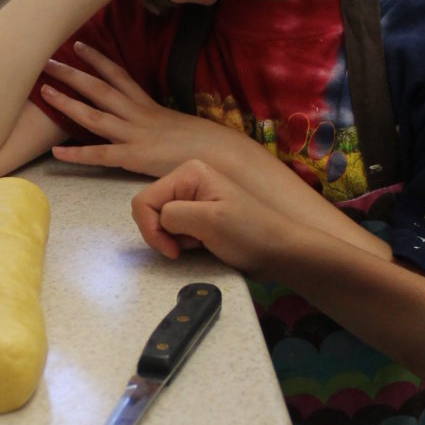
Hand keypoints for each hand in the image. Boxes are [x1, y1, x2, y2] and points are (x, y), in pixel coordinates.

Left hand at [43, 42, 206, 176]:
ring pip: (94, 115)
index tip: (78, 45)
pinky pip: (100, 155)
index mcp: (146, 104)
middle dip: (72, 73)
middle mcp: (136, 114)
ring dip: (67, 103)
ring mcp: (134, 135)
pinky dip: (76, 154)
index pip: (118, 75)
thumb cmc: (201, 142)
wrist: (218, 154)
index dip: (97, 59)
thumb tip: (144, 121)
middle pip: (99, 88)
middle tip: (46, 61)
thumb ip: (154, 119)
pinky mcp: (133, 157)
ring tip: (44, 92)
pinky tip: (56, 151)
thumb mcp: (174, 123)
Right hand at [131, 158, 270, 270]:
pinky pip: (175, 228)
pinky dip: (183, 241)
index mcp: (188, 172)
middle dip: (162, 233)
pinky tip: (203, 244)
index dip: (150, 228)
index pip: (143, 200)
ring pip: (161, 221)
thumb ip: (173, 215)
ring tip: (201, 243)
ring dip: (174, 238)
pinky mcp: (199, 215)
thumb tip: (158, 221)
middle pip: (150, 209)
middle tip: (187, 246)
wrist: (280, 251)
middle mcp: (188, 180)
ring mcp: (194, 198)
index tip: (172, 250)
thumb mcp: (209, 221)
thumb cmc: (249, 234)